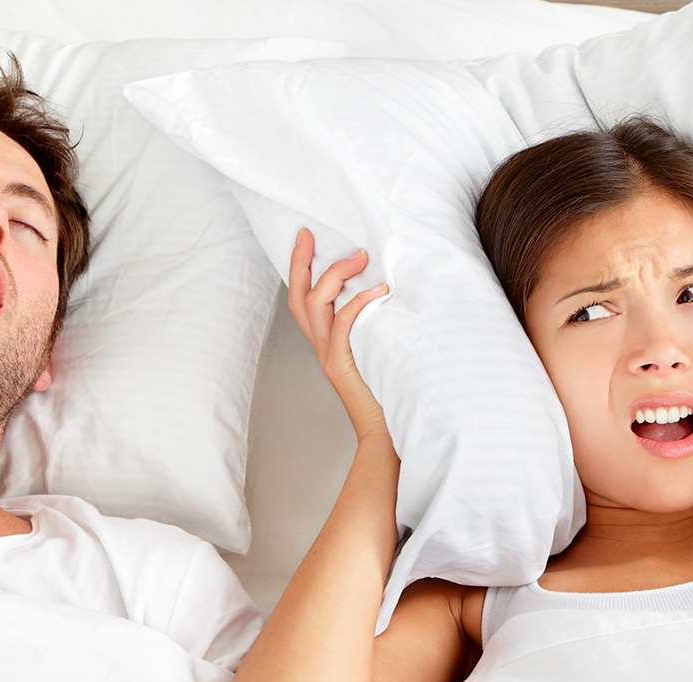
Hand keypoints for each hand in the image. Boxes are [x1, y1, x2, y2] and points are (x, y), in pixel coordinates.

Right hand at [287, 228, 390, 441]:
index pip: (303, 299)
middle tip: (310, 234)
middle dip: (302, 262)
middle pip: (299, 297)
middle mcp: (322, 347)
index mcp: (327, 342)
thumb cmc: (388, 393)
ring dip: (335, 276)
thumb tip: (394, 288)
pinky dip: (358, 303)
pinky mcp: (342, 366)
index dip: (300, 268)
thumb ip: (377, 323)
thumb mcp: (380, 349)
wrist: (384, 434)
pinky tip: (379, 291)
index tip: (307, 238)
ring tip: (360, 258)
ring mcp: (329, 356)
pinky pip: (342, 326)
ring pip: (315, 306)